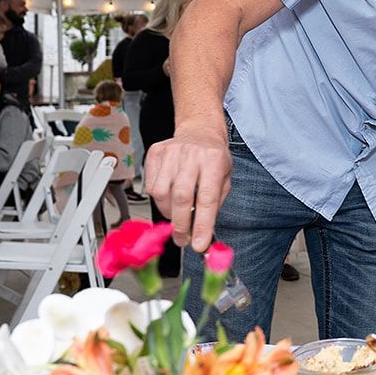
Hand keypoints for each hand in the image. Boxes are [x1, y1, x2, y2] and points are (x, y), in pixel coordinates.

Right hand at [145, 124, 231, 252]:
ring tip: (177, 214)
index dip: (202, 224)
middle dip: (181, 224)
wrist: (199, 131)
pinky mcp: (155, 153)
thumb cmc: (213, 158)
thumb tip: (203, 234)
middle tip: (183, 238)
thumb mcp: (225, 179)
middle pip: (181, 197)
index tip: (199, 244)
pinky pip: (150, 186)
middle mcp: (192, 154)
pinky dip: (159, 199)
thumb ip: (214, 205)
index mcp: (214, 160)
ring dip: (169, 212)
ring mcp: (171, 152)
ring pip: (161, 193)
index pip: (207, 198)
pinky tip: (169, 197)